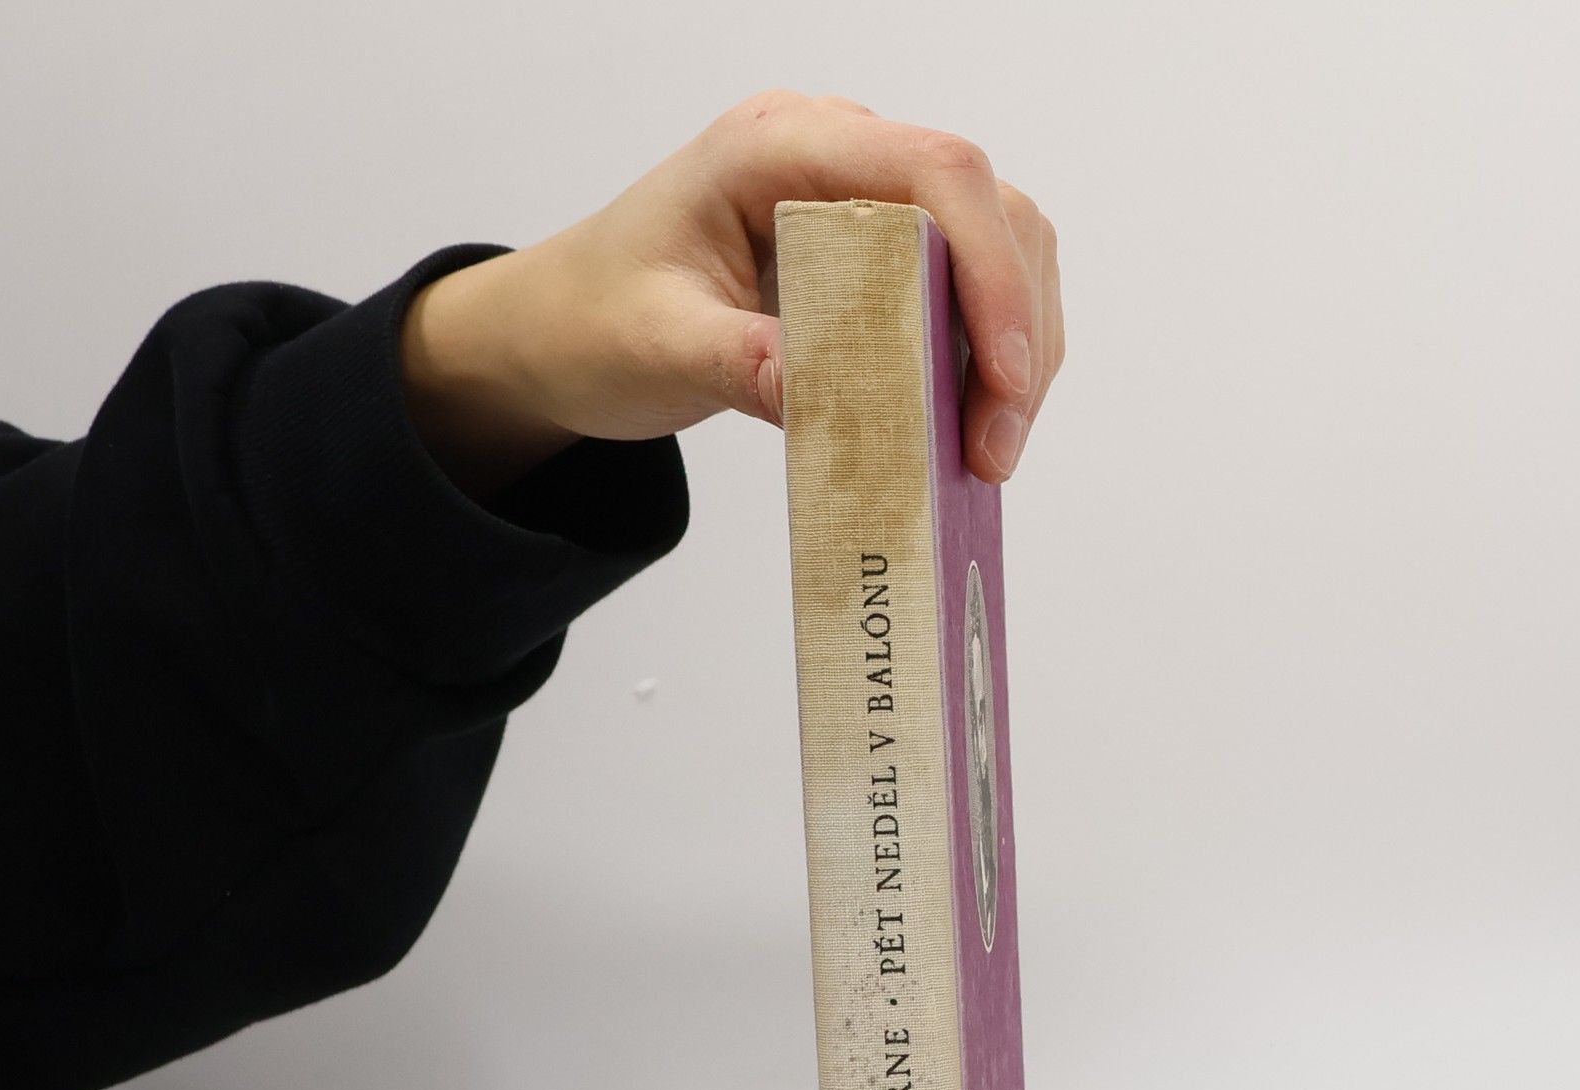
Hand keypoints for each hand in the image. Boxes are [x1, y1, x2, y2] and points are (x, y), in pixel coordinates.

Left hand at [399, 91, 1064, 497]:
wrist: (563, 331)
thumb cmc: (596, 319)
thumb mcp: (658, 348)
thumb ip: (742, 364)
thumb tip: (827, 401)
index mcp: (778, 147)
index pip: (934, 171)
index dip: (990, 269)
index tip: (1003, 375)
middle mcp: (837, 156)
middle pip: (990, 211)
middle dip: (1016, 329)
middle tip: (994, 446)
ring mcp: (866, 203)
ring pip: (997, 251)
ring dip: (1015, 351)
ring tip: (987, 451)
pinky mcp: (880, 258)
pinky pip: (968, 293)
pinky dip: (988, 361)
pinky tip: (971, 427)